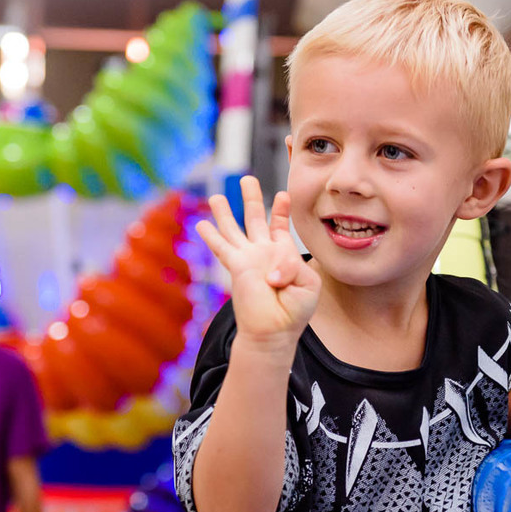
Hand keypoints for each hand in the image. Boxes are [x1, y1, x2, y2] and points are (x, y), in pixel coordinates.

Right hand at [198, 176, 320, 346]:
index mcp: (283, 255)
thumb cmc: (294, 312)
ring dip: (225, 212)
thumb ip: (293, 265)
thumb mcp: (308, 283)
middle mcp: (263, 253)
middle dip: (252, 198)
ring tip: (216, 195)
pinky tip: (202, 224)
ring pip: (234, 228)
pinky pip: (222, 247)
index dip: (281, 210)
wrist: (275, 332)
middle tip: (247, 179)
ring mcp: (248, 259)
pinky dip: (211, 235)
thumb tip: (269, 268)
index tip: (284, 194)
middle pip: (256, 218)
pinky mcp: (237, 267)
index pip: (280, 226)